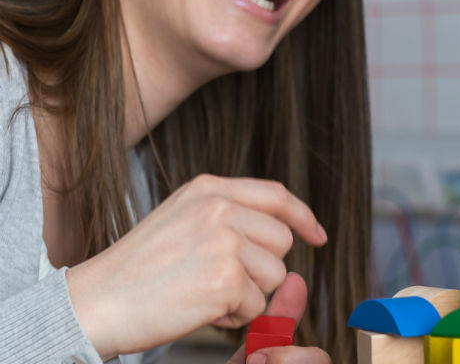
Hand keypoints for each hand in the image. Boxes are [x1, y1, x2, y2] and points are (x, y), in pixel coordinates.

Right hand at [65, 174, 326, 359]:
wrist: (95, 303)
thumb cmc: (136, 269)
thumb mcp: (182, 217)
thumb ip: (227, 213)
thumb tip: (282, 227)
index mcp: (208, 189)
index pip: (276, 195)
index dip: (302, 217)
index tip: (317, 237)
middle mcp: (219, 208)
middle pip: (281, 242)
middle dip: (262, 269)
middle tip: (220, 281)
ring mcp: (224, 242)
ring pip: (274, 276)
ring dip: (248, 295)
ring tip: (204, 293)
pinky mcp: (226, 279)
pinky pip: (257, 305)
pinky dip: (235, 317)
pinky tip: (200, 309)